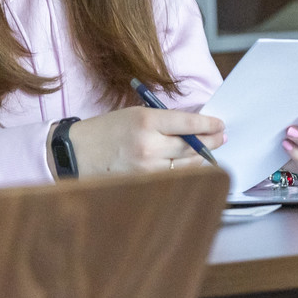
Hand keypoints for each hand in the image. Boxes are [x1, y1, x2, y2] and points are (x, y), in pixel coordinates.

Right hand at [68, 107, 225, 177]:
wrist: (76, 153)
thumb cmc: (107, 130)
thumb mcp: (135, 113)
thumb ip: (164, 120)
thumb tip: (194, 127)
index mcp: (146, 121)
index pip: (188, 123)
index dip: (208, 124)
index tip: (220, 125)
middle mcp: (148, 146)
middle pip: (192, 146)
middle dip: (211, 141)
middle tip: (221, 137)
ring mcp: (146, 168)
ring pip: (186, 166)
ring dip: (201, 158)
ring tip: (208, 151)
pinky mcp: (142, 184)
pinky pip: (172, 178)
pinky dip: (184, 171)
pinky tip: (190, 165)